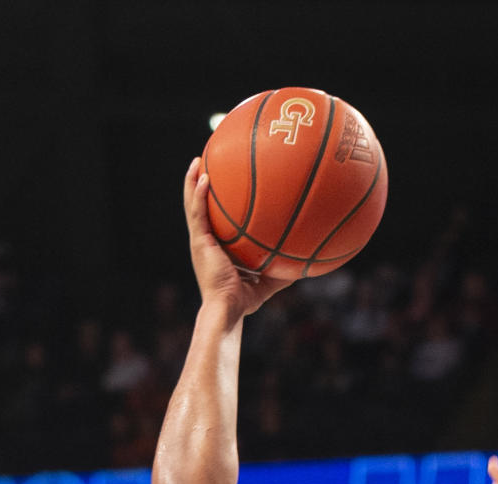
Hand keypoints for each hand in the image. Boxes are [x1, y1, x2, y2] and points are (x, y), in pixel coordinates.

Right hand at [184, 158, 294, 320]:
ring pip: (192, 205)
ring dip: (192, 181)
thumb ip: (281, 271)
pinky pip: (198, 213)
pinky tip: (204, 177)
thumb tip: (305, 264)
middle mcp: (205, 241)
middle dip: (199, 185)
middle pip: (199, 207)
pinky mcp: (199, 242)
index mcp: (215, 248)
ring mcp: (200, 241)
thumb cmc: (243, 301)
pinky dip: (198, 194)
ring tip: (197, 161)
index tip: (220, 184)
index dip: (213, 202)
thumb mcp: (266, 282)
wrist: (226, 309)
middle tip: (204, 163)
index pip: (213, 220)